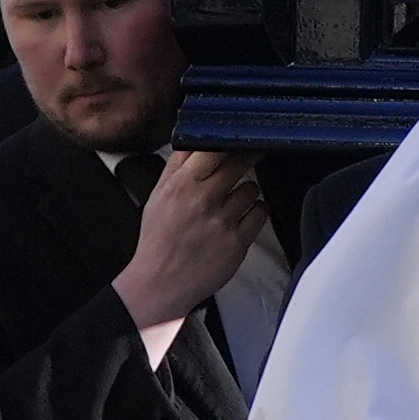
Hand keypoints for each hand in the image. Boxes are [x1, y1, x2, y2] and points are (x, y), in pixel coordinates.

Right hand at [112, 150, 267, 332]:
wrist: (161, 282)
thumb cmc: (159, 239)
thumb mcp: (158, 195)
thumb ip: (177, 166)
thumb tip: (194, 138)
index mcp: (181, 185)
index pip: (213, 147)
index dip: (228, 141)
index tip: (235, 139)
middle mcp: (203, 200)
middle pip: (239, 163)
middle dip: (245, 159)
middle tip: (247, 160)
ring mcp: (222, 221)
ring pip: (252, 188)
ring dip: (247, 191)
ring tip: (234, 201)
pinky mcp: (238, 241)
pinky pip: (260, 212)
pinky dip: (255, 212)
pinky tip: (242, 217)